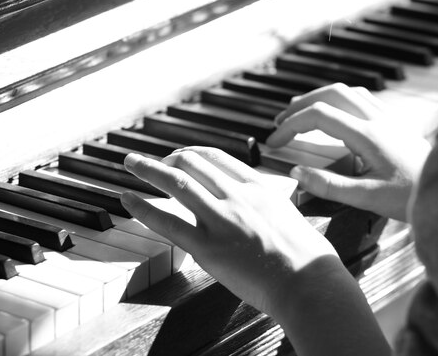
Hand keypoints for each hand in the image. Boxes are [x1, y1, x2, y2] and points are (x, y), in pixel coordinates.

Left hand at [120, 146, 338, 316]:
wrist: (309, 284)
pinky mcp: (208, 247)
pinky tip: (128, 199)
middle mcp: (237, 196)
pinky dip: (143, 208)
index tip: (181, 155)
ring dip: (149, 169)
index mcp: (258, 187)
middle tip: (152, 162)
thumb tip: (260, 210)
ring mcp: (221, 219)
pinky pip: (167, 222)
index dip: (193, 153)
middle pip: (193, 163)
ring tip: (130, 163)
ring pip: (176, 182)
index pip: (218, 158)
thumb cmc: (308, 258)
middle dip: (168, 158)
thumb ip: (267, 207)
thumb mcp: (290, 216)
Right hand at [267, 83, 430, 220]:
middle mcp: (377, 120)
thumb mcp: (368, 198)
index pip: (319, 116)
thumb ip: (329, 185)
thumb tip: (297, 173)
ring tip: (300, 114)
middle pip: (330, 94)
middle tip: (280, 123)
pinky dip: (337, 101)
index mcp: (368, 136)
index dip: (290, 125)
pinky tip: (333, 115)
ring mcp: (387, 118)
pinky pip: (361, 99)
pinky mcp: (393, 123)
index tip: (274, 141)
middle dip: (300, 105)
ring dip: (318, 99)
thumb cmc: (412, 198)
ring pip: (346, 92)